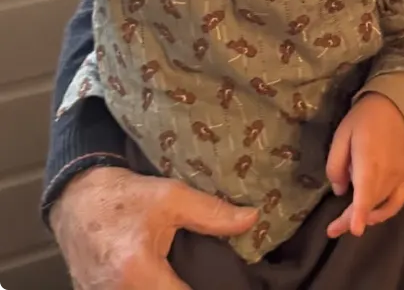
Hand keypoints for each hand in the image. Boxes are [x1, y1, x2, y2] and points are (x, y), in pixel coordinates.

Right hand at [49, 166, 257, 288]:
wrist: (77, 199)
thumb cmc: (124, 197)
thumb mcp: (171, 197)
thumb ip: (212, 213)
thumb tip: (252, 218)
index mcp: (136, 271)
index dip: (207, 289)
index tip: (225, 283)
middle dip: (185, 287)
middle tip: (203, 276)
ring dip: (167, 288)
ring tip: (182, 275)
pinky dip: (149, 288)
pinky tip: (163, 278)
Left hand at [325, 92, 403, 238]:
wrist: (398, 104)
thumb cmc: (365, 117)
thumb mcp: (342, 134)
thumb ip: (336, 165)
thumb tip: (340, 190)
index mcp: (369, 162)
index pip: (365, 194)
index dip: (360, 213)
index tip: (355, 229)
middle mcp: (388, 173)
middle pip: (369, 205)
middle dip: (351, 218)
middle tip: (333, 228)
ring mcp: (401, 177)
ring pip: (382, 206)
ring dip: (366, 216)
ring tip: (349, 221)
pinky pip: (398, 202)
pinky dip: (386, 212)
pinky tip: (374, 215)